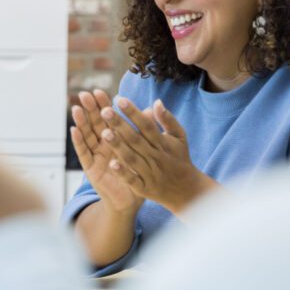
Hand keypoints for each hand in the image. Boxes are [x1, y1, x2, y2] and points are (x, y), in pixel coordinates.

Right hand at [70, 90, 143, 213]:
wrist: (131, 199)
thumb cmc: (138, 173)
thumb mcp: (144, 150)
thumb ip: (145, 129)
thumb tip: (150, 109)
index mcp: (115, 138)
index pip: (108, 118)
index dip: (103, 105)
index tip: (100, 92)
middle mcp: (103, 145)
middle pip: (95, 124)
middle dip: (90, 109)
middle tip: (86, 95)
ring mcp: (95, 156)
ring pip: (87, 136)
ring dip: (81, 122)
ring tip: (77, 109)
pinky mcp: (90, 169)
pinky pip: (84, 154)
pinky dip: (78, 142)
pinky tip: (74, 130)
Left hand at [100, 97, 217, 214]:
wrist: (186, 190)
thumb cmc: (179, 158)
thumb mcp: (179, 138)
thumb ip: (168, 120)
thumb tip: (156, 101)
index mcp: (162, 143)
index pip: (146, 125)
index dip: (133, 112)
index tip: (119, 99)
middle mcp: (155, 157)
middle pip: (136, 139)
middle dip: (120, 125)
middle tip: (104, 111)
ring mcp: (150, 173)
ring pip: (132, 158)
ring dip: (118, 146)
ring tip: (103, 132)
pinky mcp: (144, 188)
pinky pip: (133, 180)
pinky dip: (123, 173)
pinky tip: (111, 164)